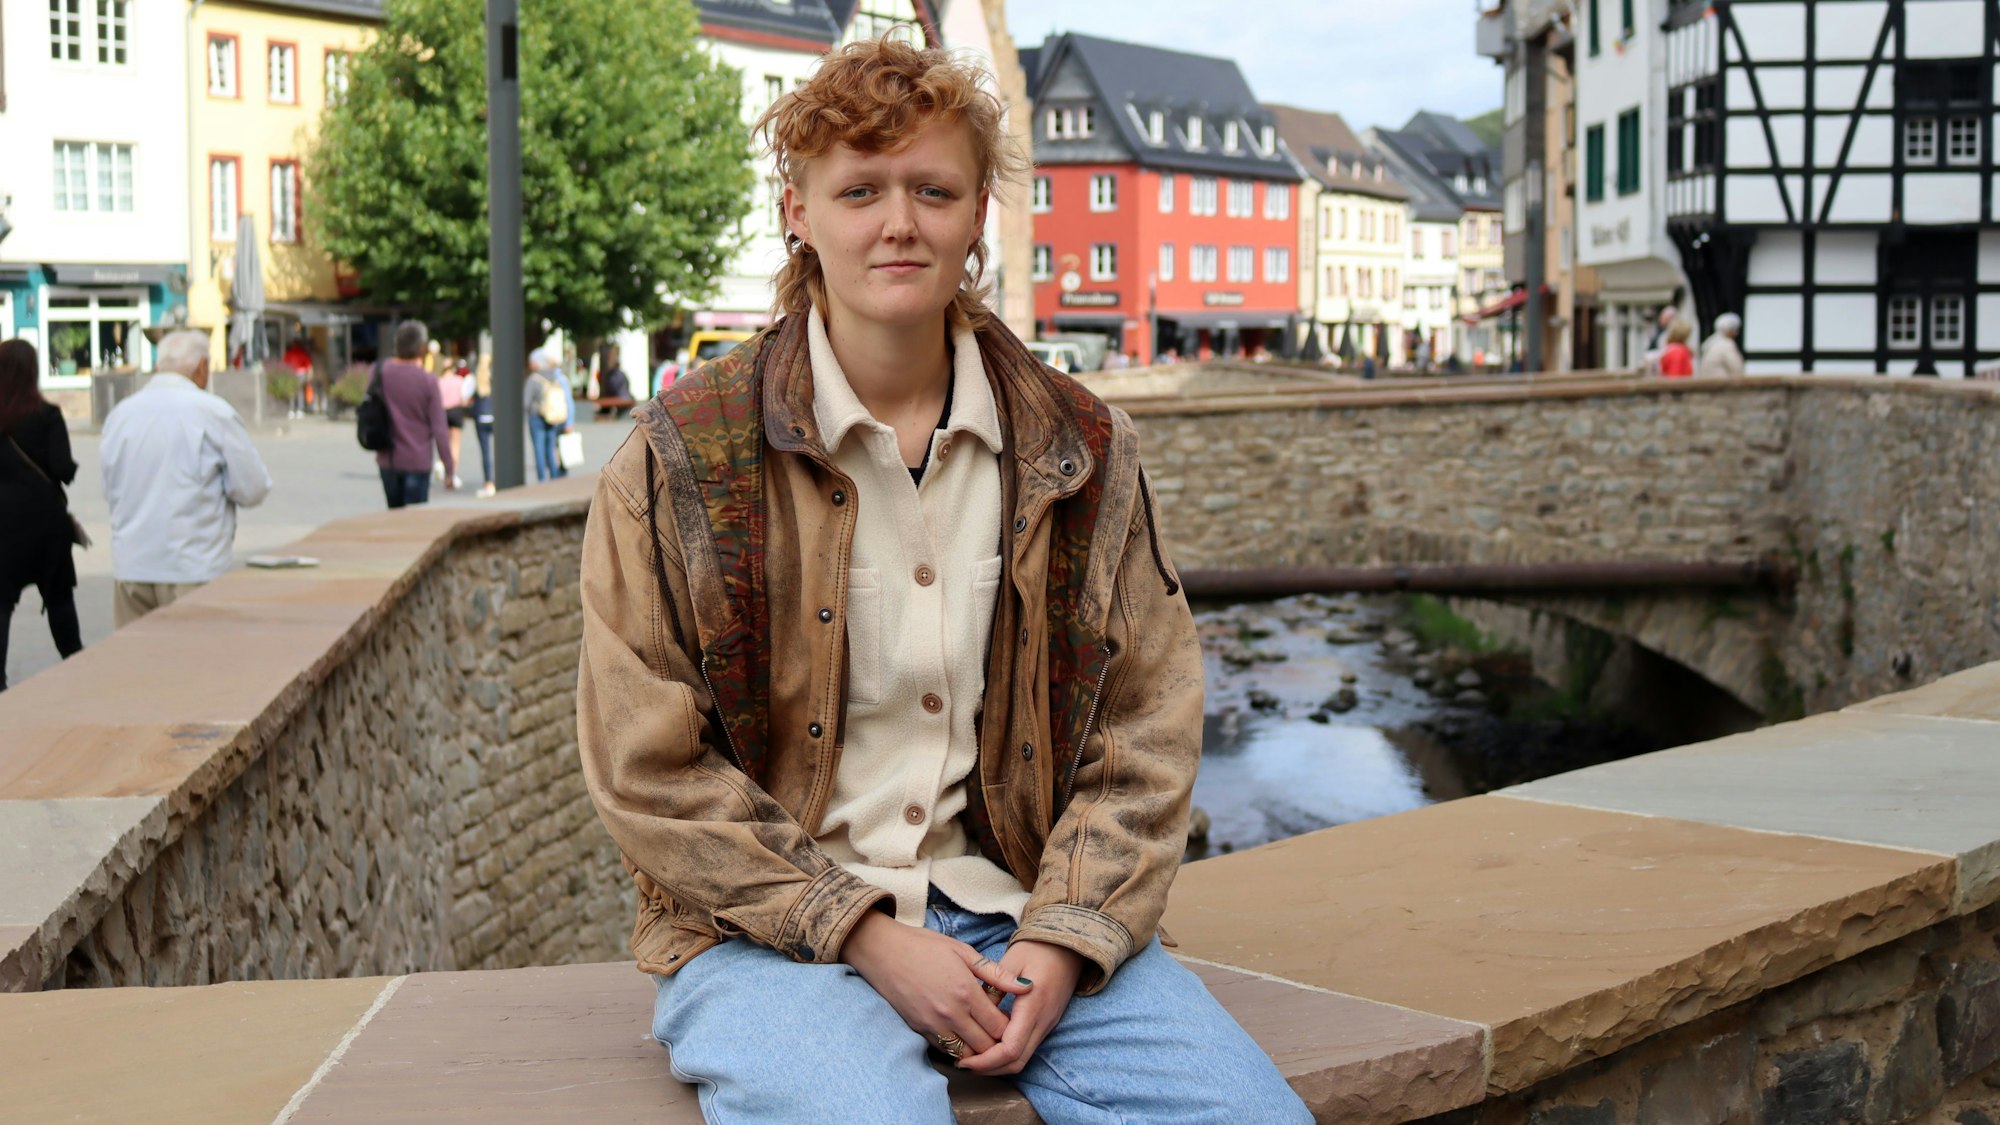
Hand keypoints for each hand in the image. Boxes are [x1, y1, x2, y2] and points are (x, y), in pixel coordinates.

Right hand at [840, 911, 1032, 1058]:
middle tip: (1002, 1031)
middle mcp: (951, 1014)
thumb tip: (1027, 987)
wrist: (883, 951)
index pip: (1000, 1027)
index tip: (1012, 1019)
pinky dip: (958, 1049)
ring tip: (984, 1036)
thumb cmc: (925, 946)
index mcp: (966, 992)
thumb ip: (996, 974)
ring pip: (967, 1055)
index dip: (1011, 1027)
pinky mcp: (919, 1030)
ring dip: (979, 1050)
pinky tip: (963, 1035)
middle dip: (998, 1043)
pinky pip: (946, 1051)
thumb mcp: (964, 951)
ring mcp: (933, 1024)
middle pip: (986, 1046)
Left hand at [957, 940, 1083, 1075]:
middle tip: (963, 1064)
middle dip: (989, 1068)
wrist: (1068, 946)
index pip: (1010, 1049)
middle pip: (1016, 1062)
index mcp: (1033, 1006)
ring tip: (972, 1057)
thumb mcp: (1011, 961)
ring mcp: (1047, 1025)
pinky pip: (1026, 1048)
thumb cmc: (1037, 949)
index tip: (964, 1060)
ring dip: (997, 1064)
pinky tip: (989, 1044)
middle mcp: (1043, 1022)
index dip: (986, 1060)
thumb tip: (976, 1014)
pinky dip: (1006, 1054)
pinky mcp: (1046, 1024)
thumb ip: (994, 988)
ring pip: (1022, 1059)